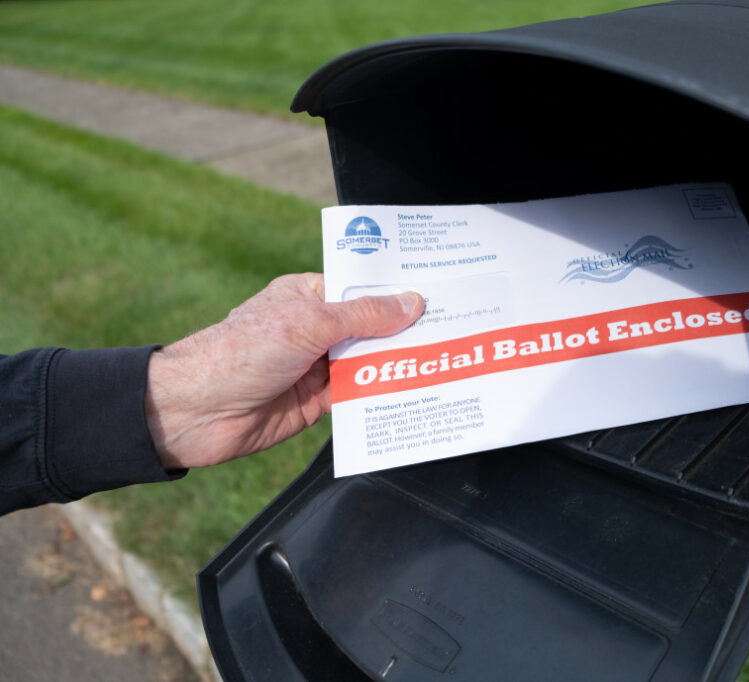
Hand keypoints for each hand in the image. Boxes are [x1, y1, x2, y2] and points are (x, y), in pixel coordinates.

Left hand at [145, 273, 422, 468]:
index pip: (363, 289)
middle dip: (407, 330)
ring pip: (369, 363)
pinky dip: (382, 396)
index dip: (398, 291)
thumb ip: (363, 315)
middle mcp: (316, 330)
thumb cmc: (242, 353)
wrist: (196, 412)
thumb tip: (411, 303)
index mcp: (309, 296)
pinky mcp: (317, 403)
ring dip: (398, 365)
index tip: (439, 292)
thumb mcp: (309, 323)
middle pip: (372, 328)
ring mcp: (317, 367)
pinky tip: (415, 393)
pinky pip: (359, 397)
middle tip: (456, 328)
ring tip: (447, 361)